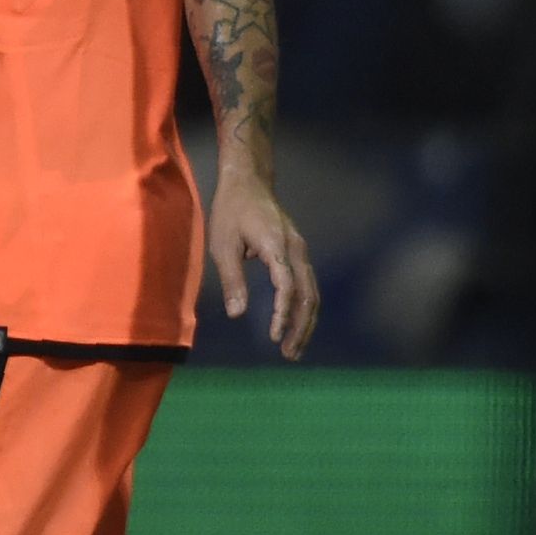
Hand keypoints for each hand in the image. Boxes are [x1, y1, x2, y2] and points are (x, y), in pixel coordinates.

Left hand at [207, 168, 317, 358]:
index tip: (275, 337)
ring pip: (312, 292)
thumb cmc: (231, 210)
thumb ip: (232, 280)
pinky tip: (295, 323)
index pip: (288, 287)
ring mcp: (301, 250)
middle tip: (289, 354)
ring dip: (305, 321)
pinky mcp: (297, 251)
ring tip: (293, 348)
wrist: (248, 180)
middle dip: (301, 326)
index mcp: (278, 247)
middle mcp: (296, 249)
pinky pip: (307, 283)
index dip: (283, 314)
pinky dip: (304, 307)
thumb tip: (238, 314)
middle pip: (308, 295)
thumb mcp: (223, 244)